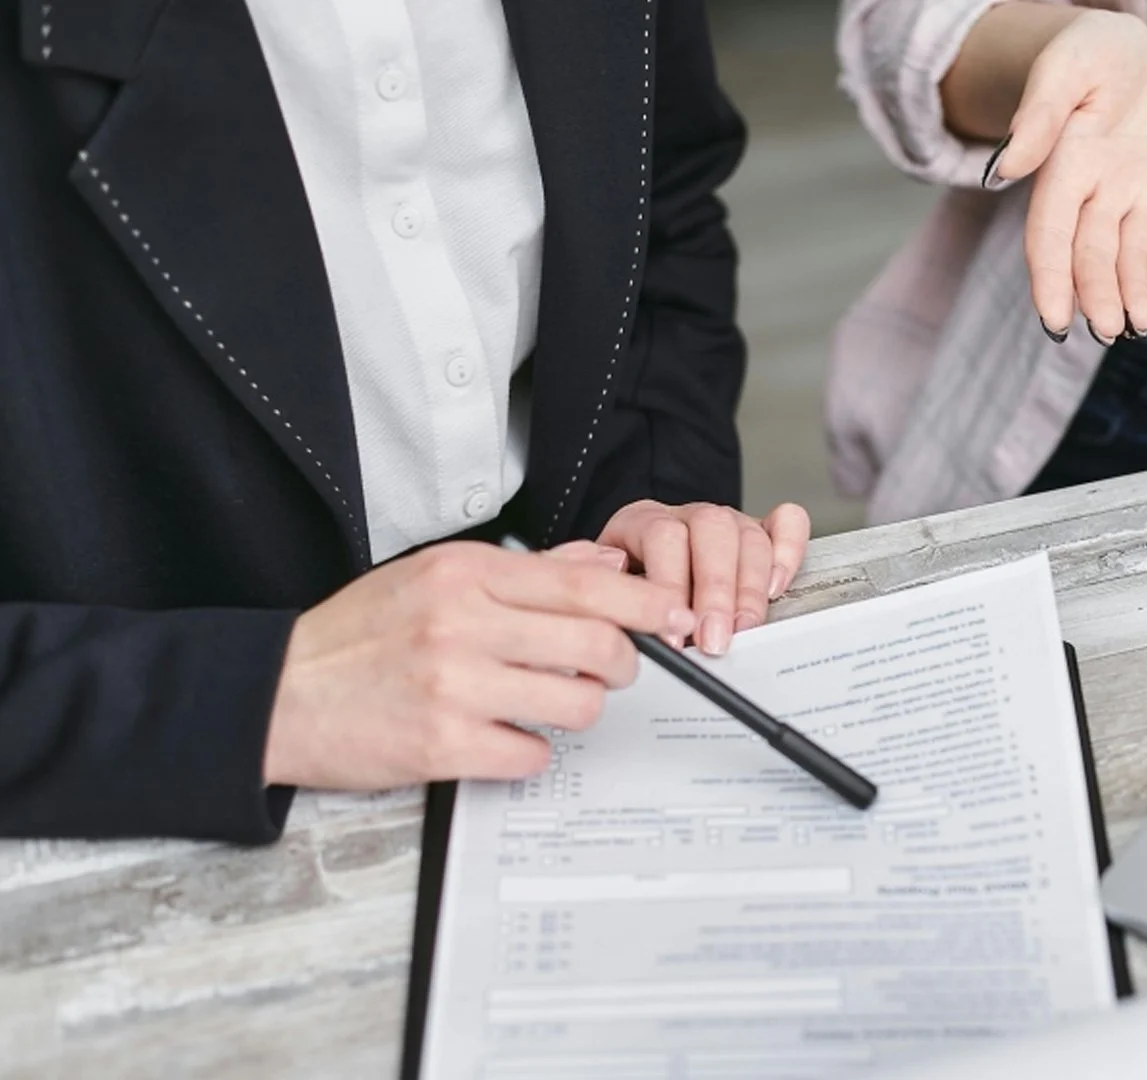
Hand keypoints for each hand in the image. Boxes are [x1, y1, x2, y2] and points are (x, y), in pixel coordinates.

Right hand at [263, 543, 697, 789]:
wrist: (276, 694)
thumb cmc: (360, 634)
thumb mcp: (435, 577)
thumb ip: (527, 571)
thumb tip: (607, 564)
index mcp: (466, 573)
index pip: (584, 584)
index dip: (644, 603)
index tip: (672, 616)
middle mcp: (463, 623)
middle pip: (597, 644)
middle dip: (621, 664)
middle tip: (609, 671)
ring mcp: (453, 686)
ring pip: (576, 703)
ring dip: (577, 710)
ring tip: (546, 703)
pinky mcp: (442, 745)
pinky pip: (532, 755)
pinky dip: (530, 752)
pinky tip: (503, 738)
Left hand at [596, 501, 810, 655]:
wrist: (637, 566)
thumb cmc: (625, 588)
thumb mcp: (605, 592)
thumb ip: (614, 599)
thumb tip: (633, 621)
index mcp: (643, 521)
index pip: (662, 537)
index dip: (670, 587)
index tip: (673, 635)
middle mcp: (689, 516)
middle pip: (711, 532)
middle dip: (716, 592)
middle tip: (713, 640)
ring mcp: (728, 520)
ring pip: (749, 535)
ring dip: (750, 589)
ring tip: (743, 629)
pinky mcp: (761, 530)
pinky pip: (787, 522)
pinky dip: (788, 552)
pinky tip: (777, 587)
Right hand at [985, 10, 1146, 342]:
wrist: (1145, 44)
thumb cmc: (1093, 53)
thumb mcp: (1064, 69)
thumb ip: (1040, 117)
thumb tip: (1005, 169)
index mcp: (1066, 168)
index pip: (1051, 236)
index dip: (1051, 279)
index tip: (1054, 320)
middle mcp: (1103, 191)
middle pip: (1093, 255)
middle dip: (1098, 296)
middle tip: (1106, 331)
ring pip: (1136, 254)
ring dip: (1133, 293)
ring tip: (1137, 326)